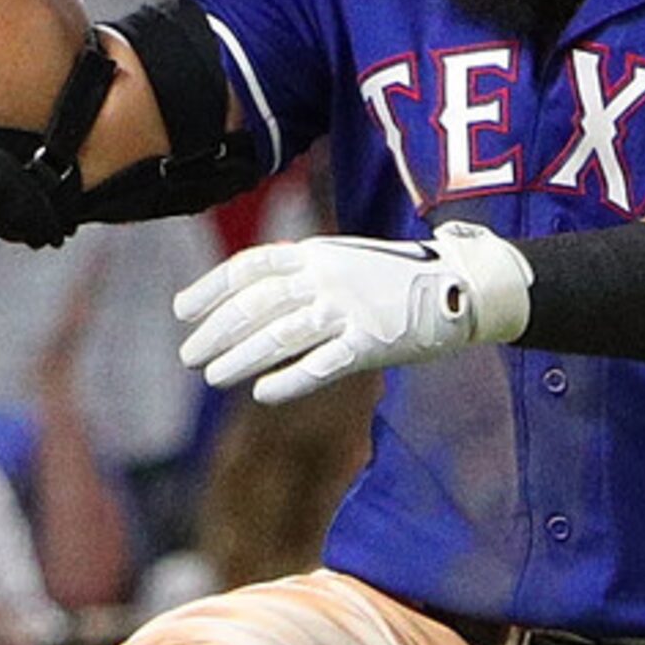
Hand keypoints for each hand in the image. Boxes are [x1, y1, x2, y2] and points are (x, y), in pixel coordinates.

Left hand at [173, 222, 533, 404]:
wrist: (463, 285)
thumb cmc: (396, 277)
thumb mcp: (343, 259)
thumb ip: (301, 274)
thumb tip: (248, 301)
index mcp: (316, 251)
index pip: (250, 267)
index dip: (211, 288)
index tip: (181, 311)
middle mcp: (326, 276)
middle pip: (257, 304)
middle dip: (217, 331)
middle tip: (190, 356)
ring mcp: (349, 309)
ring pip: (280, 335)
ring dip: (241, 358)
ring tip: (214, 377)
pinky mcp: (373, 343)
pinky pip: (322, 365)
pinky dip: (290, 380)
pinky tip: (263, 394)